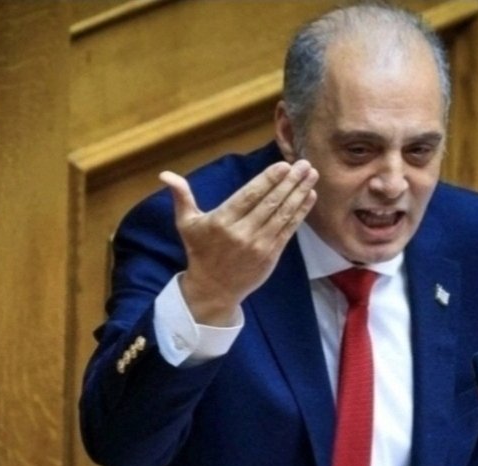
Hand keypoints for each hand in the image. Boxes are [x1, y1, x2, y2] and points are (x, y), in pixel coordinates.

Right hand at [159, 159, 317, 325]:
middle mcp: (242, 232)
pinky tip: (309, 197)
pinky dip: (300, 213)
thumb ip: (181, 197)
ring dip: (299, 193)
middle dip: (290, 182)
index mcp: (222, 221)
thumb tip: (165, 175)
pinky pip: (288, 230)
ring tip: (312, 175)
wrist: (213, 289)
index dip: (268, 180)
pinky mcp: (271, 255)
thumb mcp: (186, 224)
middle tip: (305, 164)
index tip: (283, 165)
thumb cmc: (200, 252)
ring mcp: (259, 245)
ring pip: (283, 214)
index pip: (249, 196)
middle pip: (270, 202)